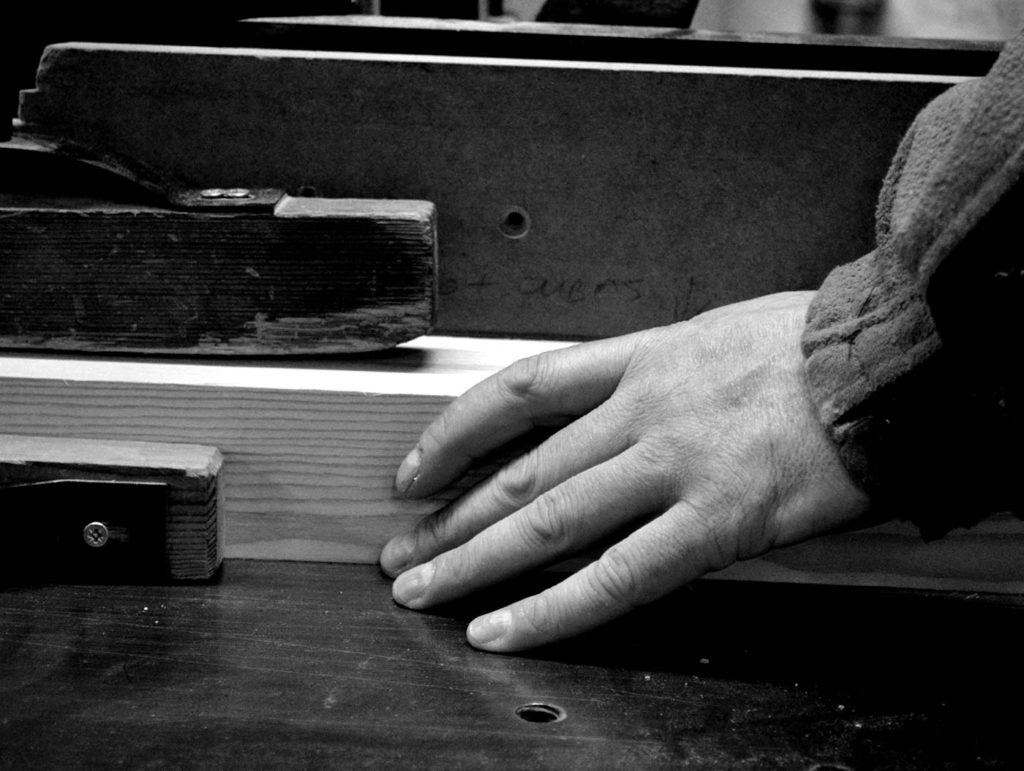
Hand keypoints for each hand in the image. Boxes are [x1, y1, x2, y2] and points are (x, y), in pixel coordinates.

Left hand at [380, 292, 871, 651]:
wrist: (892, 363)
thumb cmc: (813, 350)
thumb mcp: (714, 336)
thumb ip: (653, 375)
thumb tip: (607, 417)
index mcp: (642, 357)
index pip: (519, 390)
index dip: (454, 430)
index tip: (415, 465)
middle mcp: (644, 408)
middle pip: (520, 468)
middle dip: (450, 515)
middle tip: (401, 549)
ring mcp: (675, 465)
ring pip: (549, 519)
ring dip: (475, 561)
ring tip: (423, 591)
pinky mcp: (718, 521)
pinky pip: (618, 575)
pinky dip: (553, 608)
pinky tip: (503, 629)